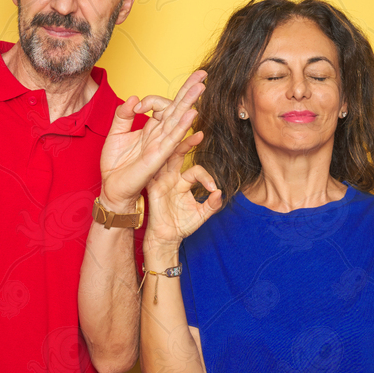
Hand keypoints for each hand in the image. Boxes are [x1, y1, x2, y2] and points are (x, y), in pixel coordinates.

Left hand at [99, 71, 206, 209]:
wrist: (112, 188)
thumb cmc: (116, 165)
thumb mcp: (115, 134)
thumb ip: (122, 115)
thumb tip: (132, 98)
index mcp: (152, 128)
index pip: (161, 105)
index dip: (151, 100)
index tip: (137, 106)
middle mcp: (160, 135)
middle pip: (178, 108)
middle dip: (189, 90)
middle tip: (203, 74)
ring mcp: (162, 145)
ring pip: (179, 120)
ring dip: (190, 102)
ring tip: (201, 86)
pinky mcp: (159, 157)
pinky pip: (173, 139)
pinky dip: (182, 126)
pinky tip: (192, 113)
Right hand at [145, 131, 221, 251]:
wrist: (167, 239)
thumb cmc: (182, 225)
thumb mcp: (202, 214)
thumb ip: (212, 204)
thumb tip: (220, 193)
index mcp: (183, 182)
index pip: (196, 170)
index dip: (206, 178)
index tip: (213, 189)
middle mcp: (172, 178)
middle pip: (178, 154)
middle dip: (188, 143)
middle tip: (200, 133)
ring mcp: (161, 180)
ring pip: (167, 157)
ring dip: (175, 145)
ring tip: (184, 134)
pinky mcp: (153, 187)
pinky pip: (155, 171)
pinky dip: (159, 161)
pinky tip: (164, 152)